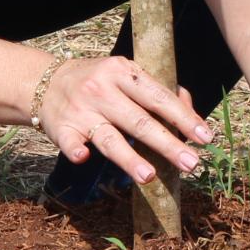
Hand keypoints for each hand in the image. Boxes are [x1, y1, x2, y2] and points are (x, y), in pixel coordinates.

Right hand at [38, 56, 212, 184]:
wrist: (45, 82)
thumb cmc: (99, 81)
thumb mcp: (126, 73)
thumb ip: (158, 90)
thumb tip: (190, 112)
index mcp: (123, 72)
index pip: (159, 97)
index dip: (183, 117)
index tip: (205, 137)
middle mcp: (102, 90)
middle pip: (140, 121)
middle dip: (168, 144)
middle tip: (191, 164)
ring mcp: (81, 110)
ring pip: (109, 137)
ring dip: (129, 158)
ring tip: (150, 177)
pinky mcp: (61, 129)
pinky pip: (70, 142)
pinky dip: (75, 150)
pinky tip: (83, 157)